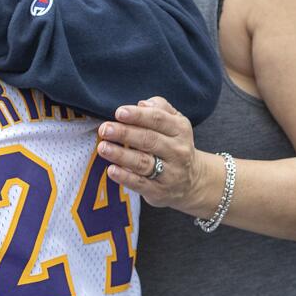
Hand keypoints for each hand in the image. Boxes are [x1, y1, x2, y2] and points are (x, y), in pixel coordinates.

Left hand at [96, 97, 205, 212]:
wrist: (192, 181)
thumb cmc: (173, 143)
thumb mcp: (175, 122)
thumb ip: (160, 107)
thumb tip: (142, 104)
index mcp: (180, 130)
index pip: (158, 119)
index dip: (138, 115)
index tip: (119, 112)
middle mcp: (177, 151)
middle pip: (149, 140)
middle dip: (124, 133)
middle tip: (105, 129)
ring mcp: (169, 173)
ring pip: (143, 162)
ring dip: (121, 155)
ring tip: (103, 148)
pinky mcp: (159, 191)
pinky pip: (140, 184)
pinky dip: (125, 177)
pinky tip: (111, 170)